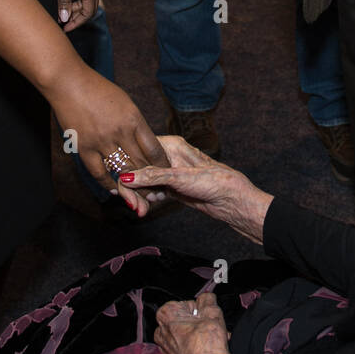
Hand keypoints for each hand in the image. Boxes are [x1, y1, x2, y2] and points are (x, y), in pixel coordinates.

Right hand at [46, 64, 168, 215]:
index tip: (166, 172)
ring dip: (133, 185)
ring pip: (123, 171)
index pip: (154, 149)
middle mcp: (120, 132)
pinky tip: (115, 189)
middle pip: (141, 163)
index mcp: (134, 119)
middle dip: (151, 179)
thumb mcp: (126, 103)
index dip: (162, 165)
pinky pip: (99, 173)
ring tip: (141, 196)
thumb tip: (145, 144)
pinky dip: (109, 184)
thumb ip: (135, 124)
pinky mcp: (84, 148)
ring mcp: (101, 141)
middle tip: (158, 191)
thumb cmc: (99, 90)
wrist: (69, 83)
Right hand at [120, 135, 273, 244]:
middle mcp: (168, 156)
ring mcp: (168, 171)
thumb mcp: (180, 178)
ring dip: (138, 195)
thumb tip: (125, 178)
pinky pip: (149, 190)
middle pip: (137, 167)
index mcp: (171, 145)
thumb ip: (152, 176)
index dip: (126, 168)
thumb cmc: (215, 182)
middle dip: (132, 187)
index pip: (138, 150)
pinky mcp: (170, 186)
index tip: (122, 187)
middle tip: (134, 205)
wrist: (233, 201)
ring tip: (142, 208)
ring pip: (142, 181)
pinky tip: (147, 206)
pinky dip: (145, 199)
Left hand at [154, 291, 229, 353]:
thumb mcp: (212, 312)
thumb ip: (207, 300)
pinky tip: (207, 348)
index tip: (204, 315)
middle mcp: (161, 332)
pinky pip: (184, 347)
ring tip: (211, 338)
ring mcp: (165, 348)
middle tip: (209, 326)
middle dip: (197, 322)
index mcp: (166, 316)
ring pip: (184, 333)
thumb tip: (206, 298)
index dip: (196, 308)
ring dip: (197, 334)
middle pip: (182, 319)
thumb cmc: (207, 345)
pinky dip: (194, 346)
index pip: (182, 303)